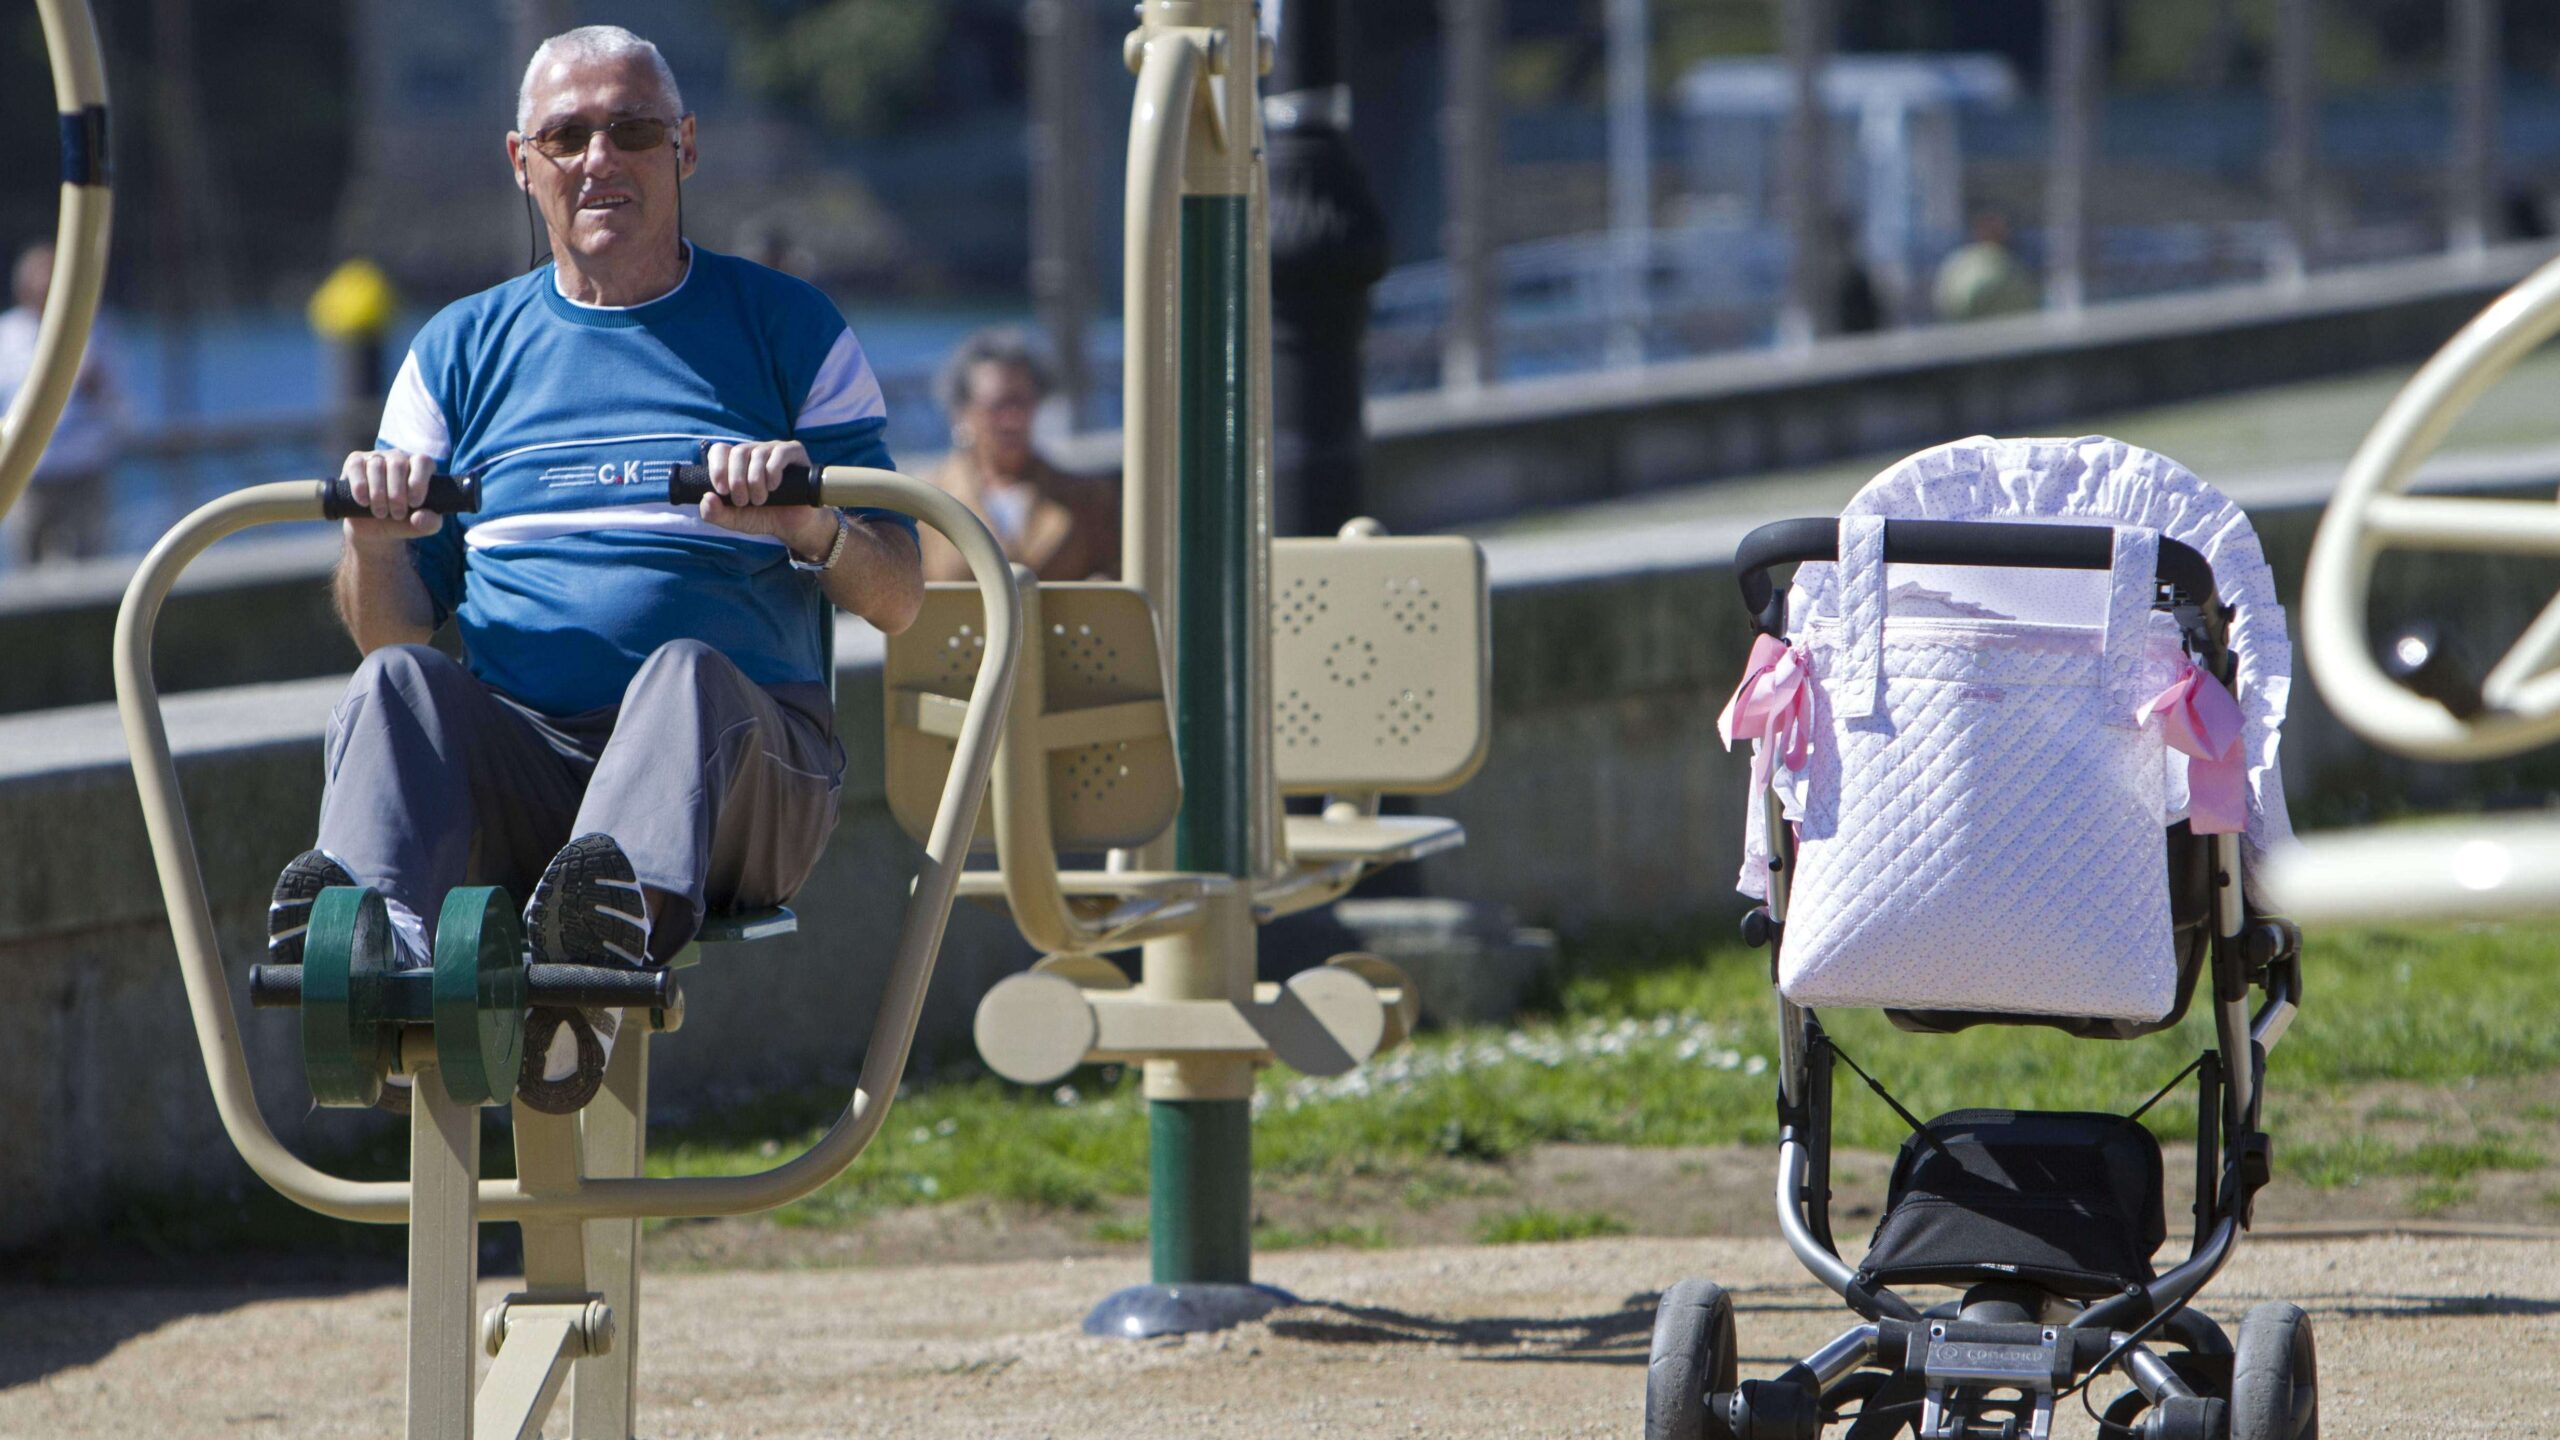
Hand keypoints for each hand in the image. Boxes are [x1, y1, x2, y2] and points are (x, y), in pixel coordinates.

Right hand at [340, 449, 442, 549]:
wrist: (373, 527)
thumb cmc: (403, 521)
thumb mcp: (422, 526)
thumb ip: (429, 523)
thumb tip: (419, 518)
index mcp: (420, 467)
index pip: (422, 462)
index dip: (418, 481)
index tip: (414, 503)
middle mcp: (398, 457)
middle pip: (398, 464)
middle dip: (397, 493)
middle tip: (397, 515)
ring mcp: (376, 457)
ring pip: (377, 466)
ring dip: (378, 493)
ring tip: (381, 513)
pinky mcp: (355, 462)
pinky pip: (356, 467)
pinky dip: (360, 486)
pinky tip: (364, 502)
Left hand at [697, 439, 834, 557]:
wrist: (793, 525)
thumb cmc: (763, 518)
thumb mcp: (734, 520)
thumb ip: (715, 513)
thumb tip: (706, 497)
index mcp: (736, 463)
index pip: (720, 451)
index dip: (717, 468)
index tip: (722, 490)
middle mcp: (754, 452)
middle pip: (738, 452)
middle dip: (737, 480)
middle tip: (743, 502)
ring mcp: (774, 450)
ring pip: (758, 454)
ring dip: (755, 481)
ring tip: (760, 500)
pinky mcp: (794, 452)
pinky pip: (779, 453)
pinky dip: (773, 471)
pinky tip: (774, 486)